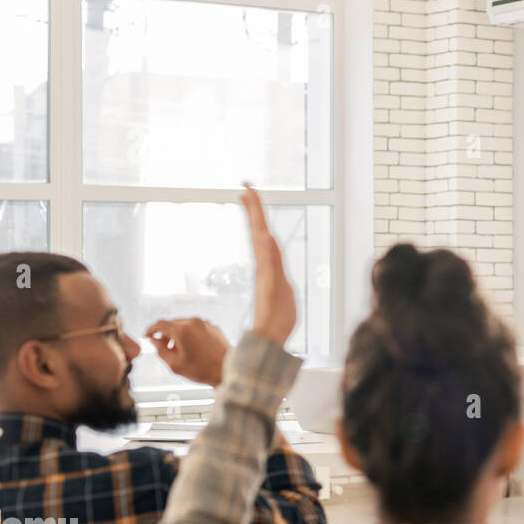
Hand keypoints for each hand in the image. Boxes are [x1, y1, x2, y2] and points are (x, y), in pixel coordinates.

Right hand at [145, 318, 229, 386]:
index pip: (160, 324)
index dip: (151, 330)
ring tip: (177, 349)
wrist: (228, 370)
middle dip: (165, 334)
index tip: (148, 336)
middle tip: (162, 346)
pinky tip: (191, 347)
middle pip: (172, 323)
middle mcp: (194, 322)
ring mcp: (205, 323)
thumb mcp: (174, 364)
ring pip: (184, 324)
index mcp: (182, 330)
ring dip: (177, 334)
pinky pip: (196, 327)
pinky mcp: (213, 327)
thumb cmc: (203, 369)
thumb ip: (160, 350)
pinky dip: (189, 333)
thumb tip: (154, 341)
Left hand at [241, 183, 296, 345]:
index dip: (255, 208)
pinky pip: (268, 253)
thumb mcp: (275, 287)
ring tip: (252, 206)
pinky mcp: (272, 279)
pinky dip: (266, 240)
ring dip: (257, 221)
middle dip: (254, 208)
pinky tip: (265, 238)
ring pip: (261, 239)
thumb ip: (272, 262)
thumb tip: (266, 237)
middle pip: (258, 229)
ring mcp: (268, 270)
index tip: (248, 187)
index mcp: (265, 260)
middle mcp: (264, 262)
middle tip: (247, 187)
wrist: (271, 336)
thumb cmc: (275, 316)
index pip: (259, 227)